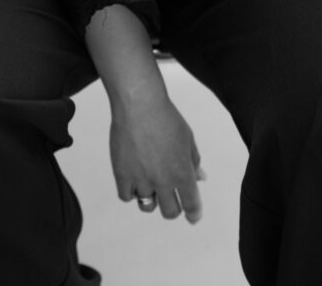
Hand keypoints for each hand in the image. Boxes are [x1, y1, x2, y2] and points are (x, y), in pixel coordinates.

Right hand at [110, 89, 206, 223]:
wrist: (139, 105)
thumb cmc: (166, 117)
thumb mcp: (187, 138)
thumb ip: (193, 161)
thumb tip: (200, 178)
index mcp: (182, 172)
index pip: (191, 204)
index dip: (194, 213)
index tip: (193, 217)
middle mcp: (163, 181)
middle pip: (170, 212)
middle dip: (174, 207)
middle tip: (172, 197)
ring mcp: (141, 180)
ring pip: (148, 207)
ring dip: (152, 199)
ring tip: (151, 183)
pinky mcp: (122, 175)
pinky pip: (127, 196)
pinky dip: (132, 191)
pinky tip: (135, 179)